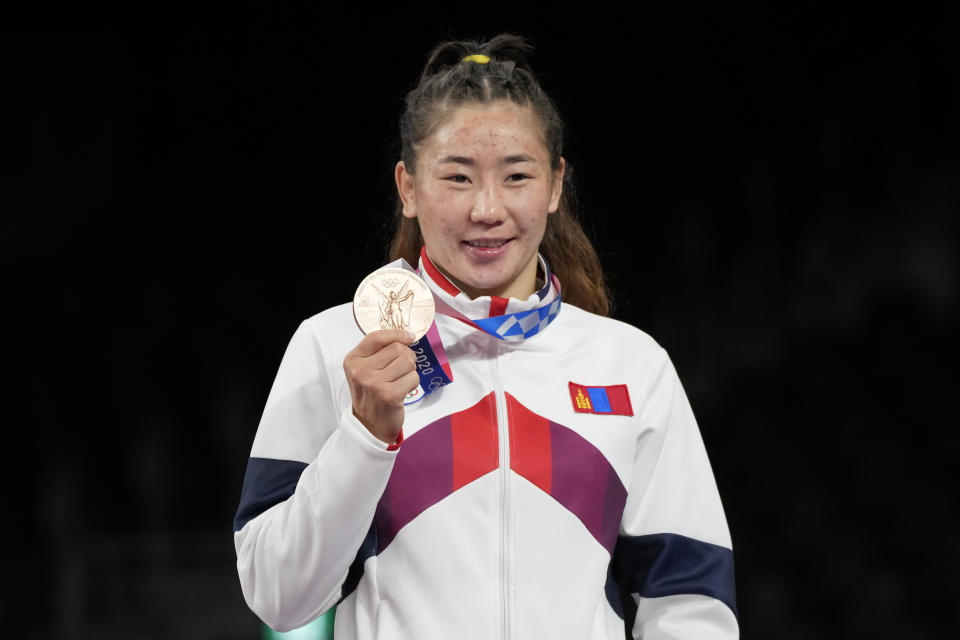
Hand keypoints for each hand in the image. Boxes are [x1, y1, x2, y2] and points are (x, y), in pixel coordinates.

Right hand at [343, 329, 419, 444]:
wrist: (369, 425)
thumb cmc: (371, 394)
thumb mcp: (365, 369)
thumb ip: (379, 351)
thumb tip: (406, 336)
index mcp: (353, 360)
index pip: (376, 337)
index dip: (396, 334)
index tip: (409, 336)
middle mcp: (360, 371)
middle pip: (397, 349)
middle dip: (406, 357)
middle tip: (401, 370)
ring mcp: (374, 383)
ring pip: (408, 362)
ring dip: (410, 371)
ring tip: (400, 380)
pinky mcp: (389, 395)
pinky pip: (413, 378)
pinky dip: (412, 383)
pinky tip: (403, 390)